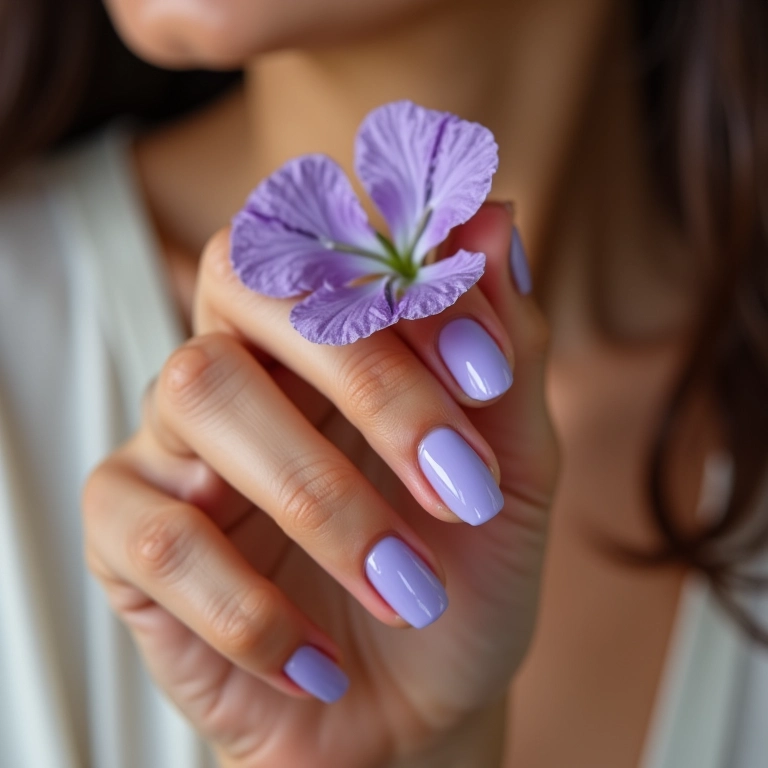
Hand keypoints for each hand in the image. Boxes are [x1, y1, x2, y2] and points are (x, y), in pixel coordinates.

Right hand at [83, 202, 557, 766]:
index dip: (407, 278)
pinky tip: (318, 661)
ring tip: (409, 588)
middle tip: (458, 481)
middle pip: (250, 280)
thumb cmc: (464, 574)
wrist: (415, 705)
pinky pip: (155, 535)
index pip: (333, 236)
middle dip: (366, 374)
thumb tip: (496, 216)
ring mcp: (176, 444)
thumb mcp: (515, 470)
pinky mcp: (128, 537)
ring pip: (199, 389)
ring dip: (323, 499)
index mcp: (334, 335)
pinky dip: (248, 609)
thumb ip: (512, 347)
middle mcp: (245, 365)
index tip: (492, 369)